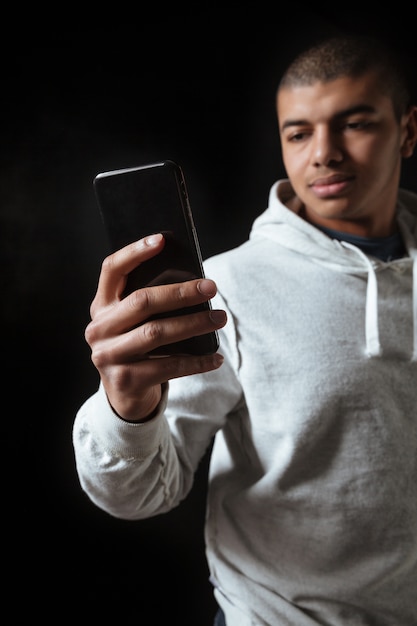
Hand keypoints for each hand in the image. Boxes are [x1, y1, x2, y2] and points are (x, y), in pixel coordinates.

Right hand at [85, 233, 226, 421]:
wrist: (123, 395)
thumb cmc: (138, 347)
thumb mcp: (133, 323)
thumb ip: (149, 303)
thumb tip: (193, 281)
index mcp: (102, 306)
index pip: (112, 269)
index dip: (135, 252)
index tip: (161, 240)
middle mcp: (99, 329)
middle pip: (142, 301)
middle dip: (181, 293)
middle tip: (212, 288)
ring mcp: (109, 356)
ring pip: (156, 333)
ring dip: (193, 324)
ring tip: (220, 318)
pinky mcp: (125, 380)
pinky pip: (168, 366)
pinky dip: (197, 362)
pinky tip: (216, 358)